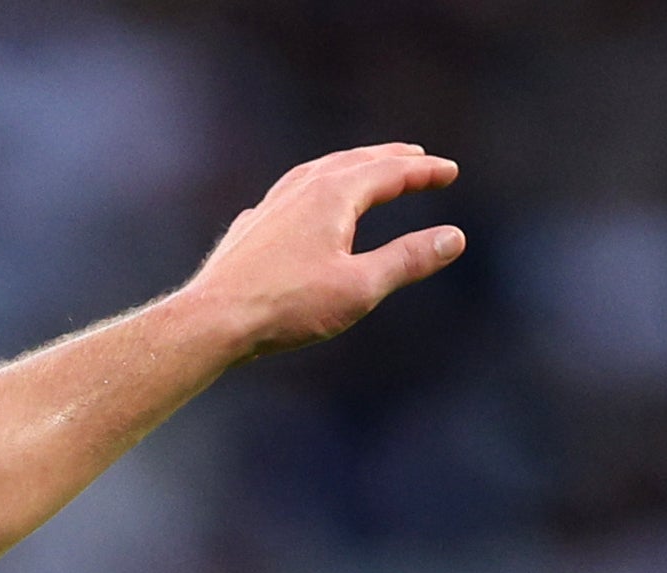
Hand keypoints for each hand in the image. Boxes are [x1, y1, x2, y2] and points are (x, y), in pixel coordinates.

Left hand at [186, 143, 467, 357]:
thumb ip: (408, 260)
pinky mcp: (253, 226)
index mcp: (334, 194)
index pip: (390, 172)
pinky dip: (315, 186)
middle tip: (417, 157)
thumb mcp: (360, 289)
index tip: (450, 170)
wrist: (212, 320)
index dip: (424, 171)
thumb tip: (454, 238)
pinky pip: (292, 192)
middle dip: (390, 160)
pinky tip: (307, 199)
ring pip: (320, 171)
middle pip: (356, 162)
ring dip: (351, 166)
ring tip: (367, 168)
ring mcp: (273, 204)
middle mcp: (302, 188)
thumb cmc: (286, 307)